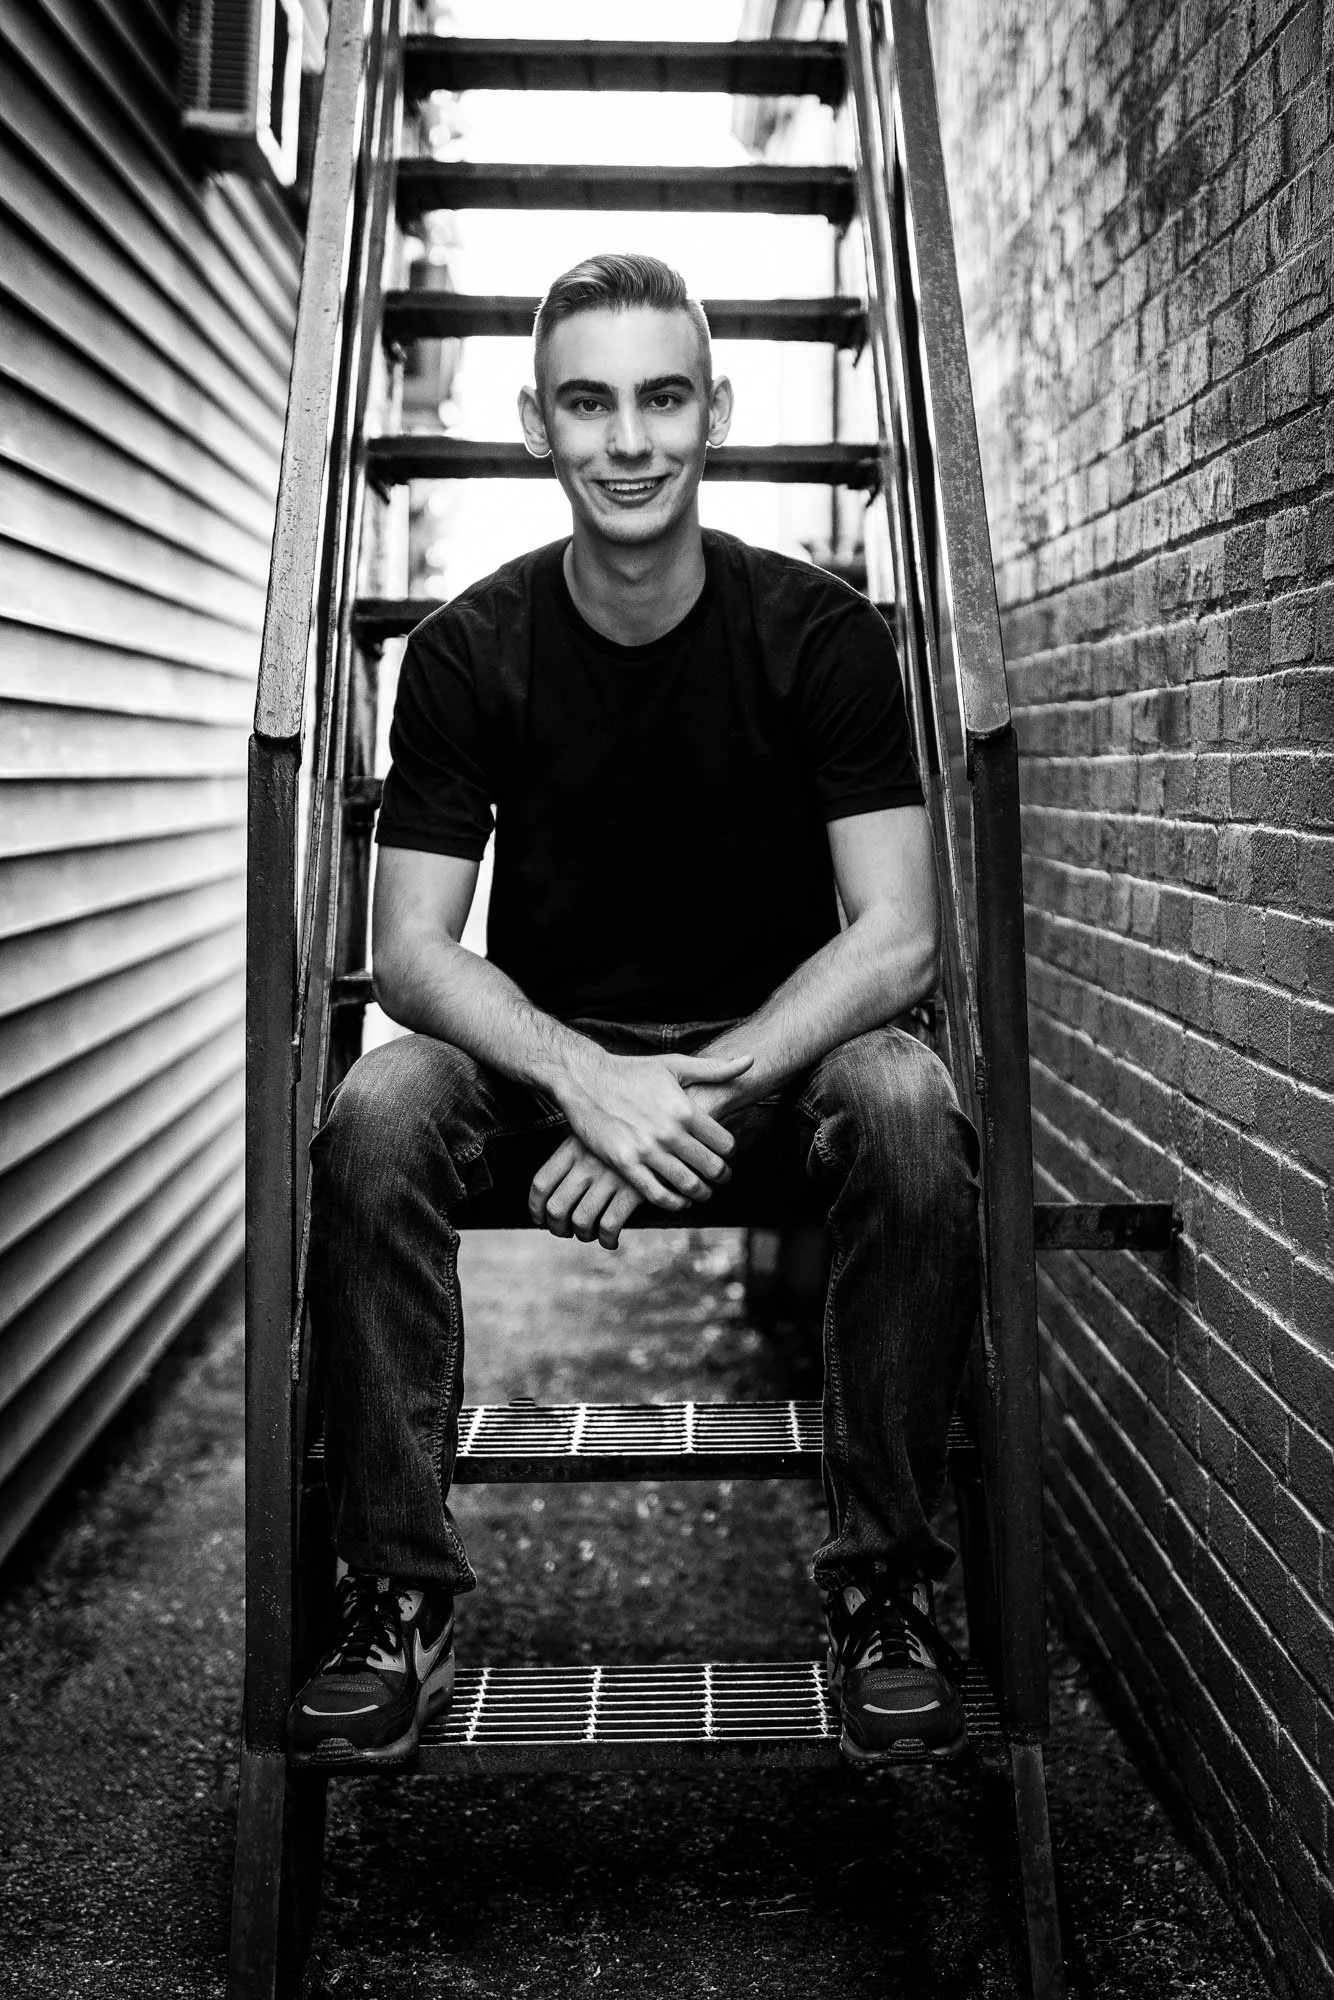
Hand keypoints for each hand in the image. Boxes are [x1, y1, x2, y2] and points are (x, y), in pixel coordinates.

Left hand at [528, 1137, 643, 1248]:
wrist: (670, 1124)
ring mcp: (610, 1176)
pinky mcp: (633, 1190)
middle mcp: (588, 1162)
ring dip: (583, 1235)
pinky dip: (607, 1240)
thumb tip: (555, 1193)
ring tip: (590, 1235)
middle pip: (556, 1208)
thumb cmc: (631, 1130)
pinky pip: (610, 1226)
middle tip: (566, 1232)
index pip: (541, 1184)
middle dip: (558, 1228)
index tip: (540, 1219)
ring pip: (581, 1221)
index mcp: (574, 1145)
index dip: (536, 1208)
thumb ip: (577, 1155)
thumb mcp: (598, 1131)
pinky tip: (612, 1241)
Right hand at [553, 1048, 750, 1210]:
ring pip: (688, 1184)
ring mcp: (646, 1150)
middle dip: (721, 1176)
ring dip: (702, 1193)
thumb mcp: (675, 1066)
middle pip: (711, 1167)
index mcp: (685, 1109)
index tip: (726, 1154)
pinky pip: (656, 1194)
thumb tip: (751, 1060)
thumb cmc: (632, 1071)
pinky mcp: (625, 1164)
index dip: (730, 1152)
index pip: (725, 1143)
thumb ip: (715, 1069)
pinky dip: (674, 1203)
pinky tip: (679, 1201)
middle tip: (721, 1178)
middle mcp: (669, 1132)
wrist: (586, 1080)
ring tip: (703, 1192)